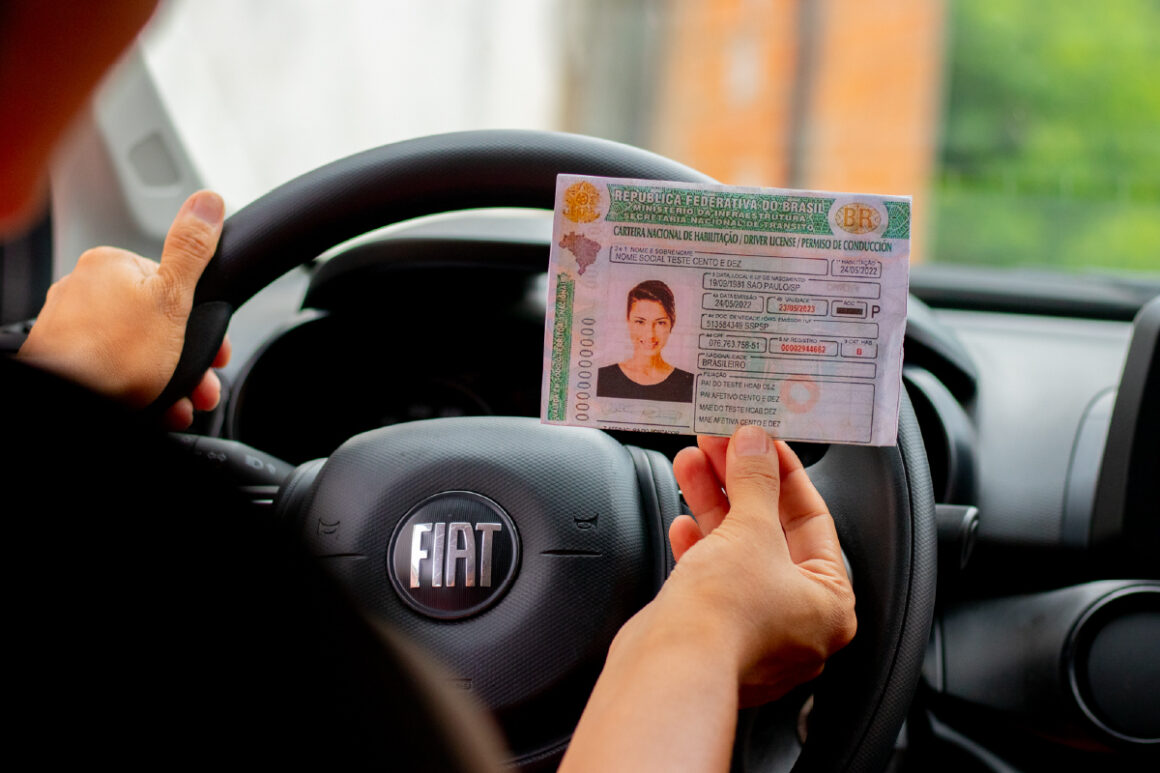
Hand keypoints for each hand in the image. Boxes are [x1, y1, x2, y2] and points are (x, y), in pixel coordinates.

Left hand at [16, 190, 230, 428]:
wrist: (68, 401)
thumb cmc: (111, 356)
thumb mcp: (171, 298)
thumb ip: (191, 250)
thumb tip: (207, 202)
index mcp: (112, 265)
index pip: (172, 282)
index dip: (199, 317)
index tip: (212, 344)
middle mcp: (86, 289)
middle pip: (159, 320)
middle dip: (187, 354)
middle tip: (202, 380)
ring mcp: (74, 326)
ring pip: (141, 349)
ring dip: (171, 377)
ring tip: (181, 399)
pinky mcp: (69, 357)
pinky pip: (118, 369)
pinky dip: (142, 387)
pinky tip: (157, 402)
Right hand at [663, 426, 855, 704]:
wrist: (671, 668)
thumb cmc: (727, 617)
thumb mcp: (751, 529)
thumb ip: (756, 480)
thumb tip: (756, 443)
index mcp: (830, 603)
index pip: (812, 520)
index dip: (784, 473)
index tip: (763, 441)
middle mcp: (798, 622)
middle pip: (772, 533)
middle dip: (741, 484)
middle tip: (721, 446)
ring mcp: (754, 631)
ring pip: (738, 552)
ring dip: (714, 504)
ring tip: (693, 463)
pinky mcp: (714, 635)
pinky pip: (714, 579)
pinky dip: (700, 546)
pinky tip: (683, 520)